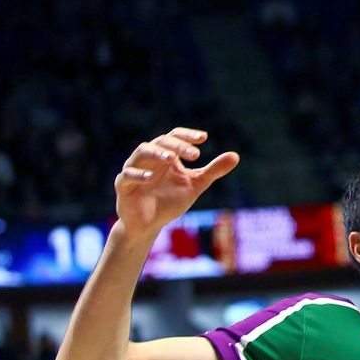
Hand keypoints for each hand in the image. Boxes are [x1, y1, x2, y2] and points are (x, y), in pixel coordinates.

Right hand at [114, 128, 239, 235]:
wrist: (149, 224)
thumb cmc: (171, 200)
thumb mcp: (196, 184)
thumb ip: (213, 170)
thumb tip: (236, 156)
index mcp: (166, 155)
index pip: (175, 136)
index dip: (187, 135)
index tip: (203, 138)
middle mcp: (150, 158)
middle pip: (161, 142)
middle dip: (178, 146)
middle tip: (195, 155)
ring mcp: (135, 170)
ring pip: (141, 152)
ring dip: (156, 153)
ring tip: (171, 158)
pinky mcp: (124, 186)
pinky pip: (127, 176)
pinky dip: (137, 174)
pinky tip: (149, 177)